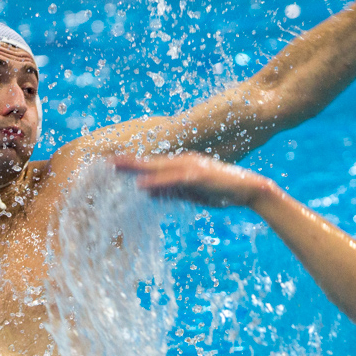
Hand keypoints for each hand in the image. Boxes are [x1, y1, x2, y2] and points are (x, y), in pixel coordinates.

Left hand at [114, 153, 275, 208]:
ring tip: (115, 167)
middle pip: (150, 162)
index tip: (112, 164)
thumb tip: (146, 192)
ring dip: (137, 167)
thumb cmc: (221, 192)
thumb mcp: (190, 194)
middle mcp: (184, 161)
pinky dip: (157, 182)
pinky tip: (142, 185)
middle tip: (105, 161)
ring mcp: (191, 167)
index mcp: (181, 165)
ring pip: (158, 167)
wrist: (250, 190)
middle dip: (128, 162)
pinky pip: (173, 179)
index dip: (131, 164)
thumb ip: (169, 192)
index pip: (151, 165)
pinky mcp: (198, 176)